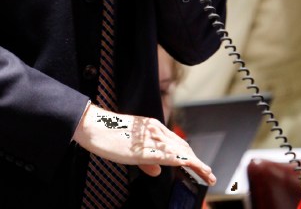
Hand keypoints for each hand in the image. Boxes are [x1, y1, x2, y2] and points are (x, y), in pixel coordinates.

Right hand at [73, 103, 215, 185]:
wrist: (91, 125)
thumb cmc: (107, 135)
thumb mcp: (130, 149)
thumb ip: (146, 160)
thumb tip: (157, 171)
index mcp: (153, 128)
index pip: (177, 143)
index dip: (191, 155)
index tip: (200, 166)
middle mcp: (156, 130)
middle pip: (183, 147)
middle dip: (197, 161)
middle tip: (208, 173)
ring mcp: (151, 137)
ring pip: (181, 150)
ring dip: (196, 163)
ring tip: (207, 174)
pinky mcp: (145, 147)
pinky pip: (169, 155)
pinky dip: (183, 161)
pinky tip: (191, 167)